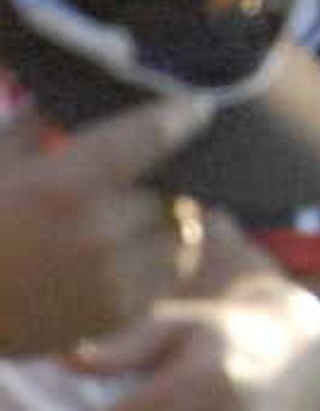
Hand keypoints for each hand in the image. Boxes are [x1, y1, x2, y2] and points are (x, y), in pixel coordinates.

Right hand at [0, 99, 212, 357]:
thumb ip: (33, 128)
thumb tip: (63, 98)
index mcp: (66, 185)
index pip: (154, 135)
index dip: (180, 116)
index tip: (196, 108)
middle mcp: (99, 232)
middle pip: (169, 189)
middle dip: (158, 181)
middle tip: (140, 179)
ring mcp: (113, 278)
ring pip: (179, 232)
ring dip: (163, 221)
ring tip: (132, 218)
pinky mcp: (120, 313)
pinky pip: (169, 272)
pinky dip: (156, 258)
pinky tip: (124, 254)